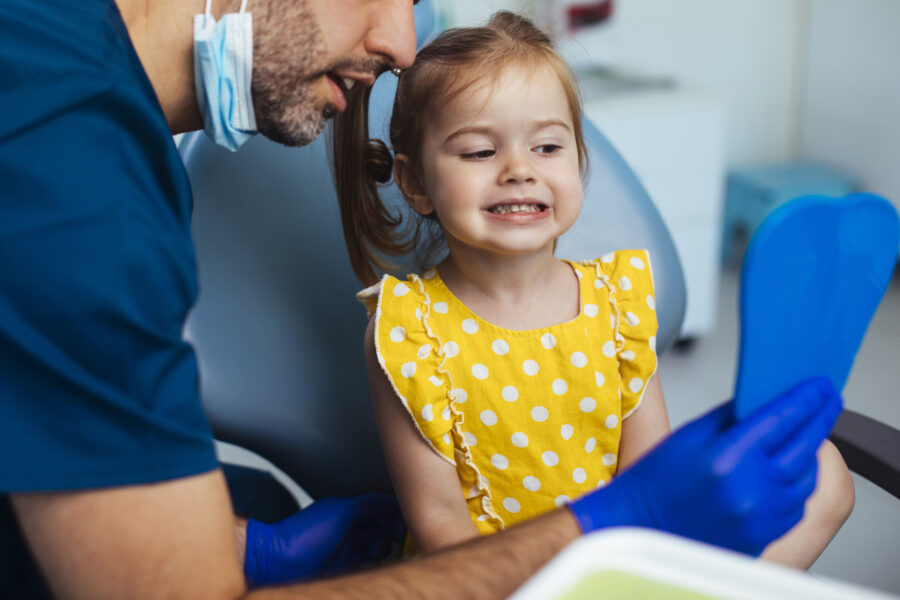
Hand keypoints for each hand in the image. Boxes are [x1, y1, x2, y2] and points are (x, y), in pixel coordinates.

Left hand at [244, 493, 405, 586]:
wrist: (278, 562)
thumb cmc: (306, 533)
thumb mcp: (340, 511)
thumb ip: (369, 503)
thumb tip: (393, 499)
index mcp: (349, 512)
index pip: (380, 510)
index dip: (394, 514)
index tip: (405, 520)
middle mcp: (350, 530)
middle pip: (381, 530)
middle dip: (390, 533)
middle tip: (394, 538)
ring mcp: (347, 551)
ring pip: (377, 550)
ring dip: (381, 551)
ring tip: (374, 553)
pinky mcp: (344, 571)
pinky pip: (367, 568)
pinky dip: (373, 567)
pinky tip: (369, 564)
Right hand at [569, 378, 841, 555]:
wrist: (638, 524)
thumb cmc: (656, 481)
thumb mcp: (689, 435)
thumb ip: (731, 416)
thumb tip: (765, 400)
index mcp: (726, 458)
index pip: (781, 419)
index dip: (806, 399)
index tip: (819, 386)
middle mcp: (748, 490)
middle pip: (803, 446)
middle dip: (819, 419)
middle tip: (827, 401)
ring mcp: (758, 517)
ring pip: (805, 478)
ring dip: (809, 453)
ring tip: (805, 436)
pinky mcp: (762, 536)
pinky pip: (796, 506)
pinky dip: (798, 484)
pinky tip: (789, 470)